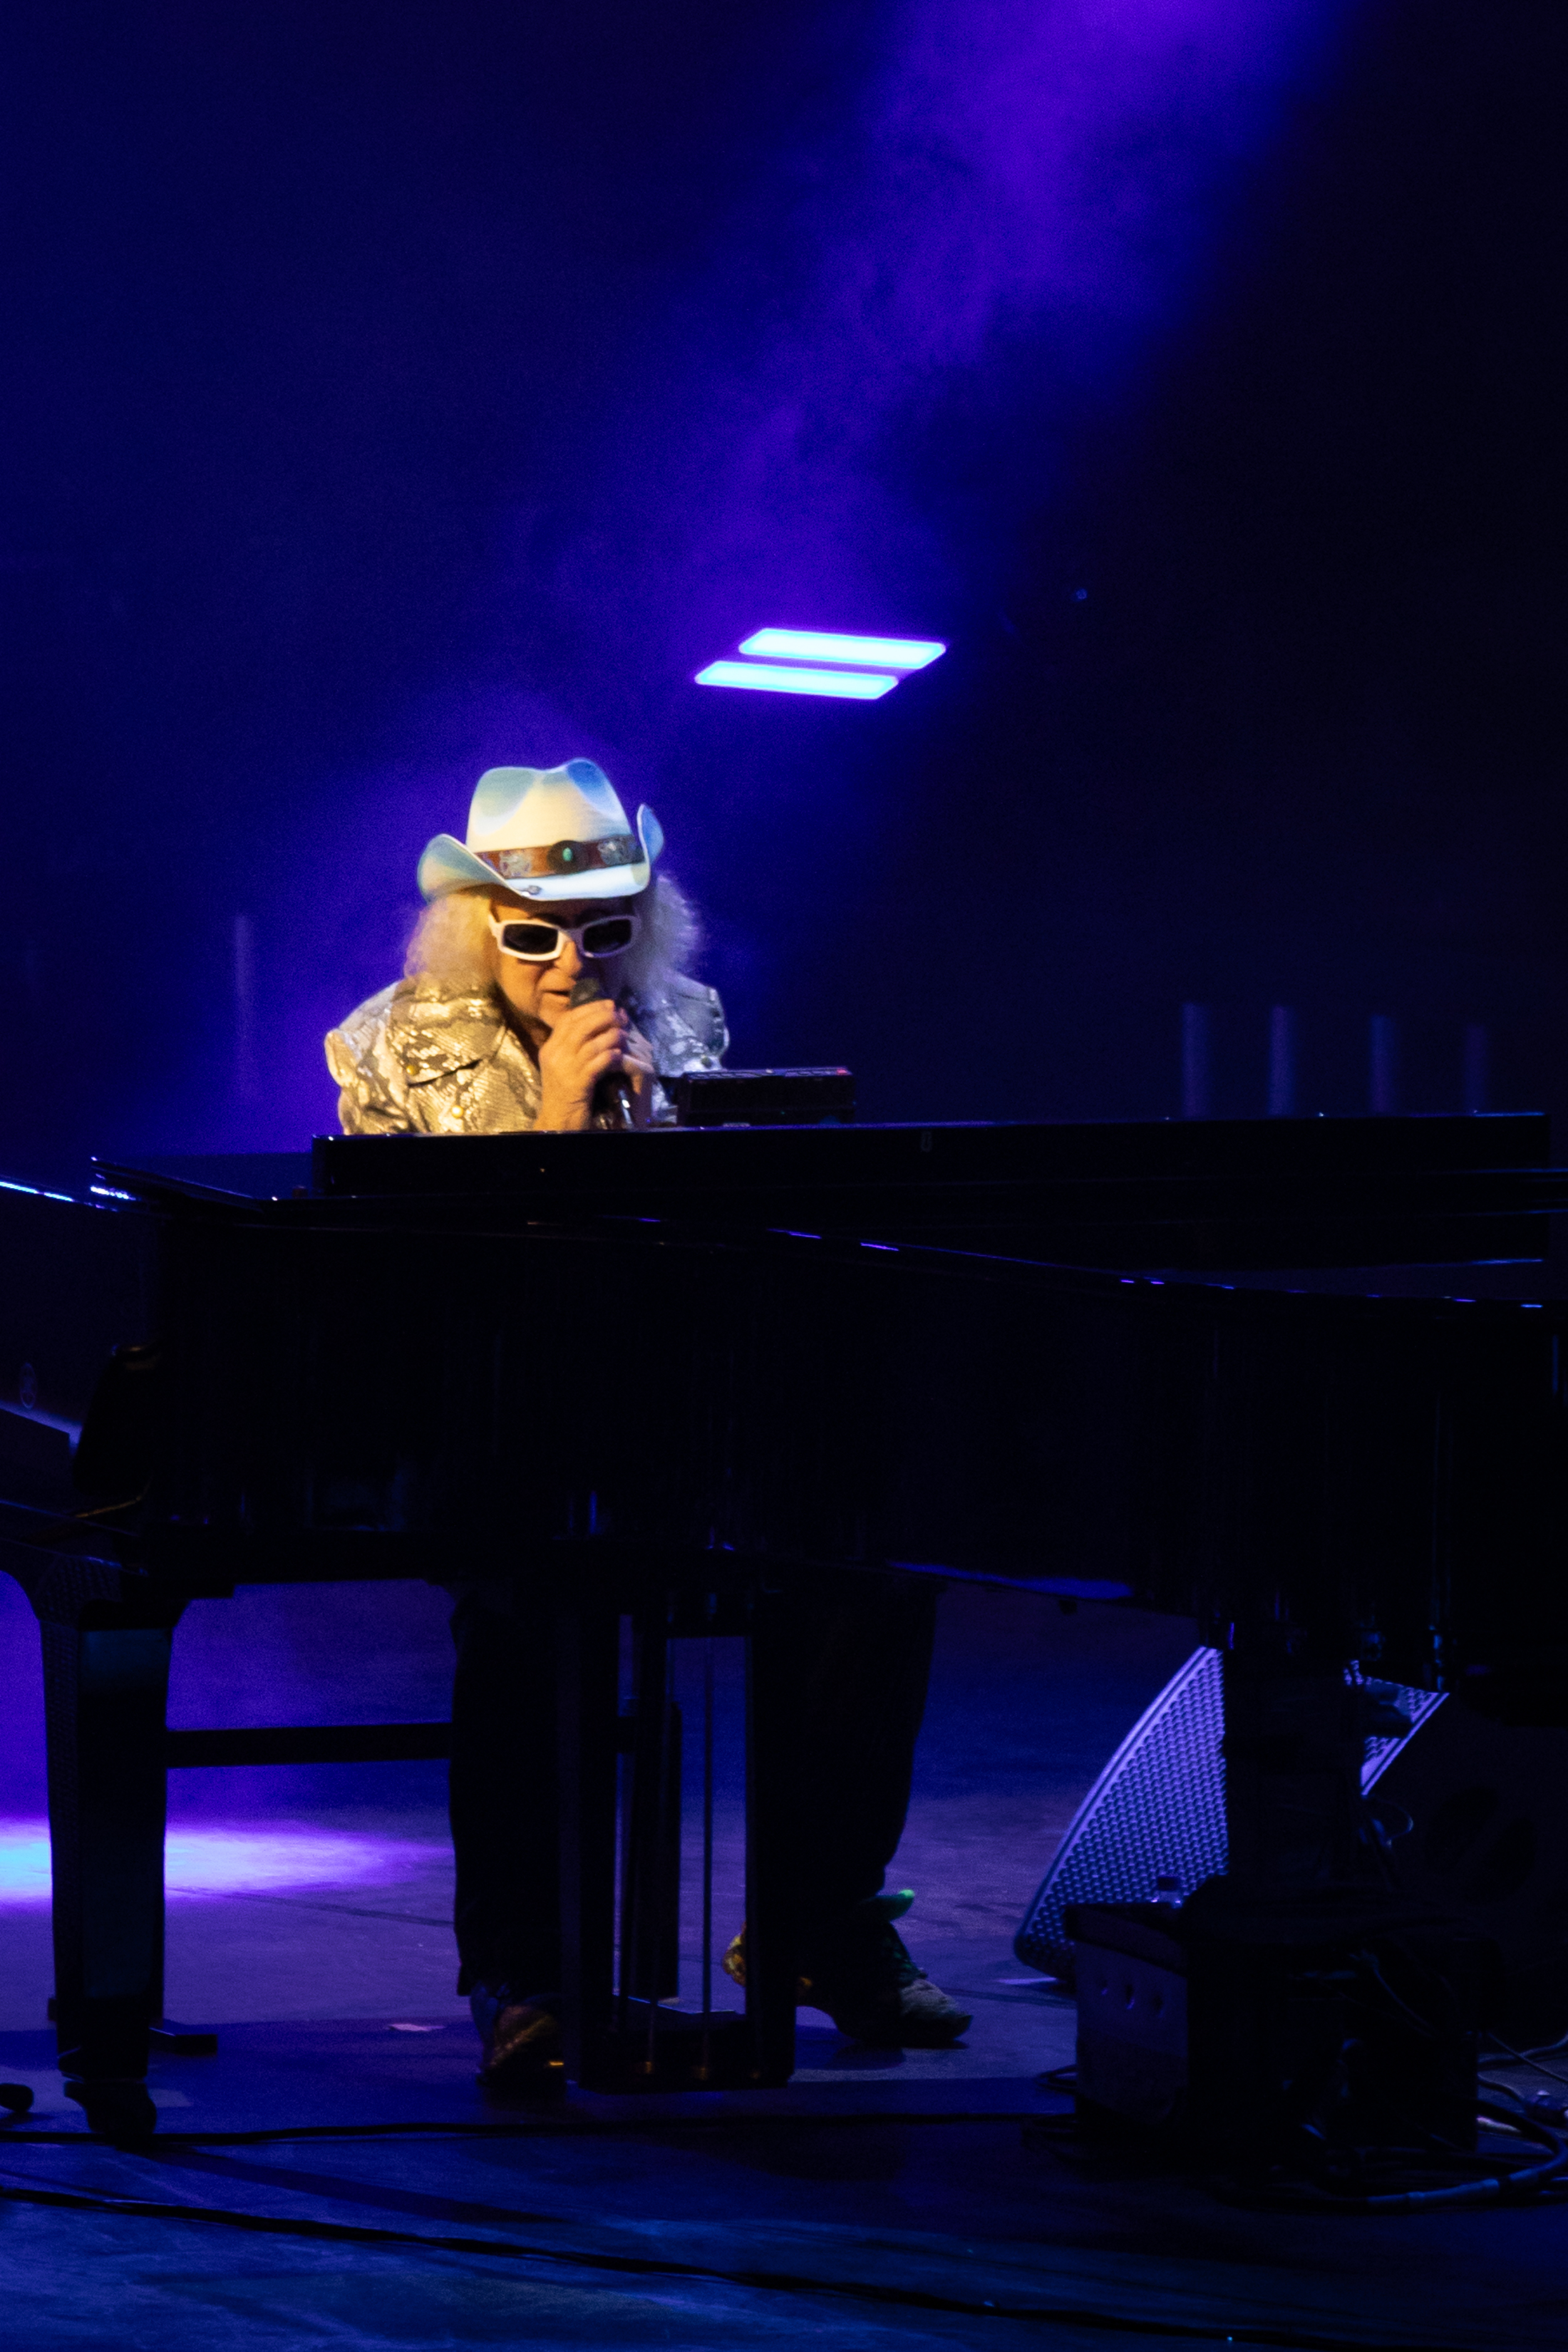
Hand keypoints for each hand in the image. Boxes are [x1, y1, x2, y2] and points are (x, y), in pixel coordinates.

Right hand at [536, 999, 651, 1130]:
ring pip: (591, 1043)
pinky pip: (598, 1063)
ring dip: (612, 1036)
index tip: (609, 1004)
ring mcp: (565, 1070)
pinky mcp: (577, 1084)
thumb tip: (595, 1024)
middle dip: (604, 1017)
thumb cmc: (565, 1094)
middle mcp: (554, 1055)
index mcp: (549, 1049)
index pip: (568, 1019)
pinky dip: (611, 1056)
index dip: (590, 1008)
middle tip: (621, 1015)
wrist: (557, 1122)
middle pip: (580, 1027)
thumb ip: (572, 1047)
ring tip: (625, 1034)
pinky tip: (620, 1055)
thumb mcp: (562, 1066)